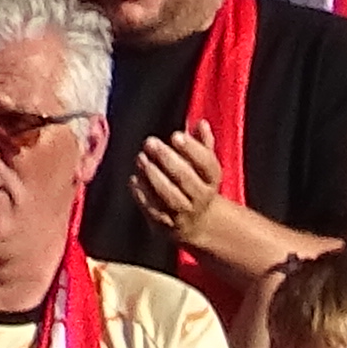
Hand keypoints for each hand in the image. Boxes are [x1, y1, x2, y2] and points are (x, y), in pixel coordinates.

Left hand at [129, 121, 229, 242]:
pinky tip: (134, 179)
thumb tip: (201, 123)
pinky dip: (143, 195)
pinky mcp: (167, 224)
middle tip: (150, 142)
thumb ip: (202, 143)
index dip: (193, 150)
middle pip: (187, 180)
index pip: (207, 165)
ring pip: (171, 196)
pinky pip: (154, 210)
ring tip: (141, 158)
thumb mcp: (203, 164)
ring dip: (154, 177)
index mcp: (212, 180)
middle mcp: (201, 198)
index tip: (176, 135)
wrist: (197, 222)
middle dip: (168, 160)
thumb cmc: (196, 182)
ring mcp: (184, 213)